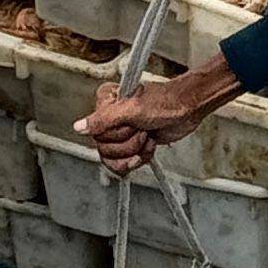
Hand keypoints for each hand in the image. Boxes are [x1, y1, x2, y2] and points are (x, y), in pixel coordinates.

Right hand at [76, 62, 235, 177]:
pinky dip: (138, 159)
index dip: (115, 132)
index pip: (95, 132)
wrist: (188, 110)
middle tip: (143, 128)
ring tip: (147, 136)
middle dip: (128, 142)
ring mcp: (120, 132)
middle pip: (103, 148)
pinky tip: (149, 146)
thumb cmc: (166, 102)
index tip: (130, 122)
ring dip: (135, 151)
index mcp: (105, 102)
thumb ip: (104, 120)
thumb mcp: (133, 109)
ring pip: (112, 158)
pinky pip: (122, 165)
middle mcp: (108, 118)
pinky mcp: (131, 145)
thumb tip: (78, 127)